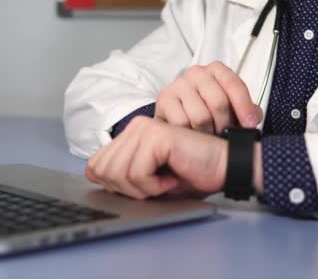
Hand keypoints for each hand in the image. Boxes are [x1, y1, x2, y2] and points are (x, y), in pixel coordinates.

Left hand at [85, 116, 227, 199]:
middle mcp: (135, 127)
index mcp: (131, 135)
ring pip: (118, 174)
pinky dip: (154, 186)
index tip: (145, 187)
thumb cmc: (193, 174)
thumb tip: (92, 174)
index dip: (116, 187)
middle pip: (102, 171)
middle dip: (128, 190)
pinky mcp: (156, 136)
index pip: (95, 166)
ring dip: (143, 189)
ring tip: (166, 181)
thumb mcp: (148, 180)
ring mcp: (144, 129)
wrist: (225, 168)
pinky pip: (137, 173)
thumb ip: (121, 175)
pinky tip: (173, 177)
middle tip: (157, 186)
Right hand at [154, 61, 262, 134]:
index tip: (250, 125)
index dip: (244, 107)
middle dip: (225, 125)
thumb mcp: (230, 107)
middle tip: (225, 136)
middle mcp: (197, 72)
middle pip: (218, 102)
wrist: (177, 115)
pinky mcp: (164, 99)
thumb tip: (254, 117)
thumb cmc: (207, 110)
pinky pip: (182, 123)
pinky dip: (190, 135)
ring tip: (209, 137)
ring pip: (201, 116)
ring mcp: (179, 84)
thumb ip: (247, 110)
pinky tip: (192, 136)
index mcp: (217, 70)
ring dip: (208, 133)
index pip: (234, 85)